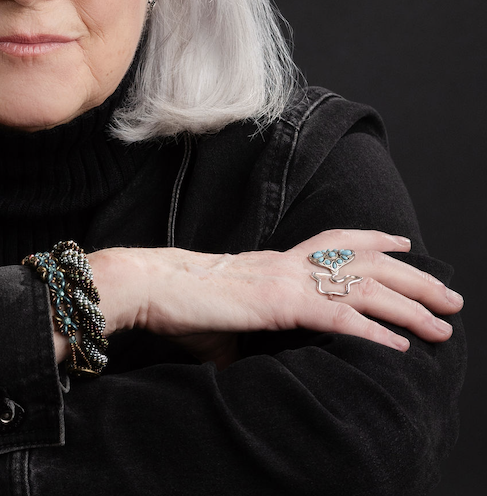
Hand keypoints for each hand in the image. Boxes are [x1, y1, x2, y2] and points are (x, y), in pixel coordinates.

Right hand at [87, 230, 462, 356]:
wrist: (152, 286)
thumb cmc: (179, 303)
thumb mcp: (222, 319)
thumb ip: (241, 335)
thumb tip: (235, 364)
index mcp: (276, 262)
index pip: (334, 240)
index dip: (372, 238)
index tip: (403, 242)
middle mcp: (288, 264)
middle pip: (363, 261)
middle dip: (413, 278)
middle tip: (450, 297)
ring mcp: (286, 280)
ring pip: (363, 285)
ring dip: (409, 305)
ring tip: (442, 323)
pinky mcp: (279, 303)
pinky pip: (338, 315)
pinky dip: (374, 330)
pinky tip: (399, 345)